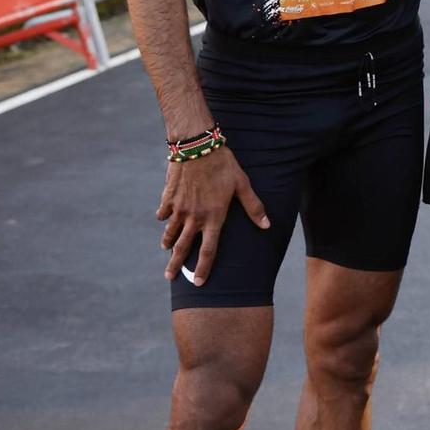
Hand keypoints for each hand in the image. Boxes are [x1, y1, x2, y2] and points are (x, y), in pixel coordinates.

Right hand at [158, 147, 269, 286]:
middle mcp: (194, 217)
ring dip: (168, 243)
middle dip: (176, 265)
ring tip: (166, 250)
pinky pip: (164, 213)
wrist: (196, 146)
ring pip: (170, 232)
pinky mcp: (168, 197)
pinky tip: (163, 219)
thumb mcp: (242, 185)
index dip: (203, 269)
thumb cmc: (224, 165)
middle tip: (170, 277)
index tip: (198, 283)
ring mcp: (178, 208)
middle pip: (183, 247)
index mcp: (213, 217)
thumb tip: (266, 225)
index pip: (208, 251)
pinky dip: (163, 218)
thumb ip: (253, 207)